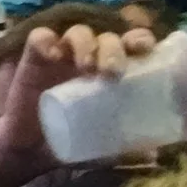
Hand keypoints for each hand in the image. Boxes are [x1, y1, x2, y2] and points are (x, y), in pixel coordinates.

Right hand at [0, 24, 156, 155]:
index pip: (131, 42)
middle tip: (112, 72)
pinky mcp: (34, 58)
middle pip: (107, 36)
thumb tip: (153, 155)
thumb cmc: (73, 137)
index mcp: (112, 68)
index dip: (140, 40)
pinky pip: (40, 37)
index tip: (145, 51)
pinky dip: (46, 41)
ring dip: (85, 43)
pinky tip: (52, 55)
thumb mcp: (103, 146)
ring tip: (85, 66)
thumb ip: (125, 148)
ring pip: (78, 32)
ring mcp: (62, 54)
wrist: (32, 149)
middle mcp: (90, 56)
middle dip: (114, 48)